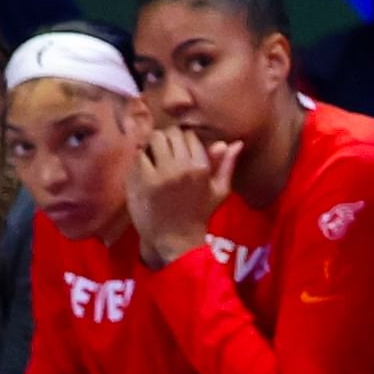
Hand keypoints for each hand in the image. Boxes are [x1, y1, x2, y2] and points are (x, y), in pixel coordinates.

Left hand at [125, 126, 241, 264]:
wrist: (176, 240)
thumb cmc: (198, 215)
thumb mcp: (219, 191)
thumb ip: (226, 165)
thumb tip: (235, 143)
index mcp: (201, 167)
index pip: (188, 135)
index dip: (181, 140)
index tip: (176, 150)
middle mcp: (182, 167)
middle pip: (169, 133)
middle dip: (165, 139)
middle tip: (162, 152)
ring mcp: (161, 174)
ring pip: (153, 139)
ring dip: (151, 146)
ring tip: (152, 158)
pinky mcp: (143, 181)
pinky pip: (139, 156)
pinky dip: (140, 160)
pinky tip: (143, 171)